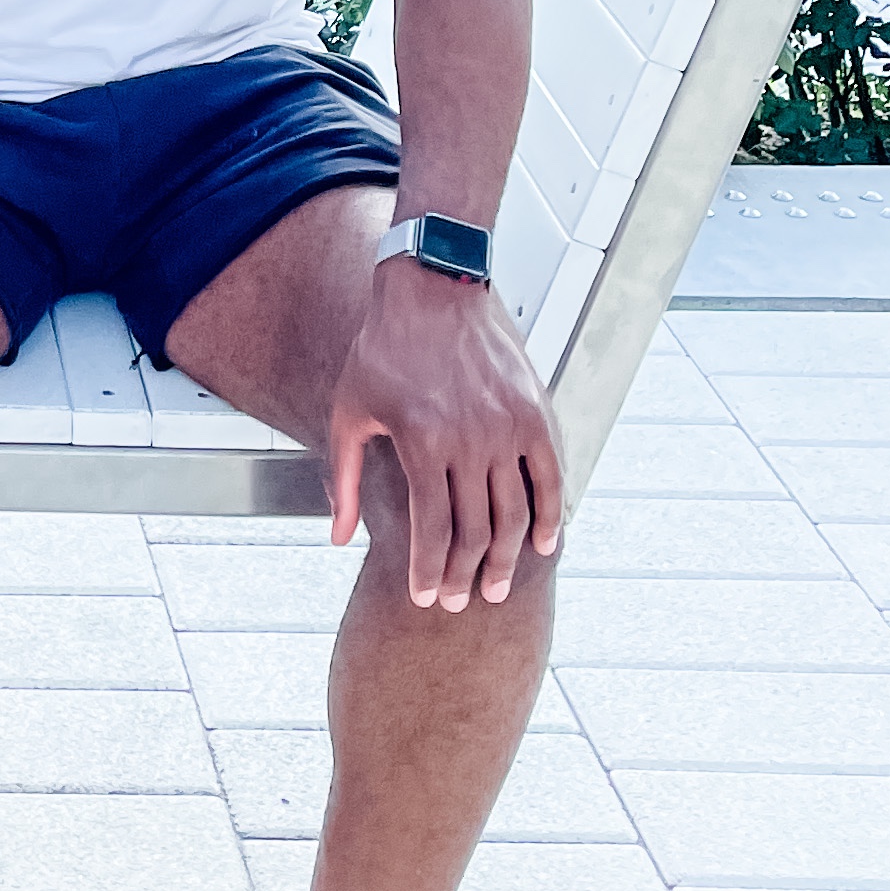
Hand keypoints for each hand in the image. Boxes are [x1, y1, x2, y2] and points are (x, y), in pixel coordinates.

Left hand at [326, 260, 563, 608]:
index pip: (432, 528)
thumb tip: (339, 538)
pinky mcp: (534, 413)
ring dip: (506, 558)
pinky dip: (550, 516)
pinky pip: (550, 478)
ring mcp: (508, 426)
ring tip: (494, 586)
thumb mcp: (349, 410)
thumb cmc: (383, 350)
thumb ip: (342, 478)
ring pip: (514, 513)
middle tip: (459, 602)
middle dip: (464, 574)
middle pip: (475, 529)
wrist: (434, 288)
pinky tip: (542, 545)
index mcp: (422, 440)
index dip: (429, 570)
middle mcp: (470, 437)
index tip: (425, 598)